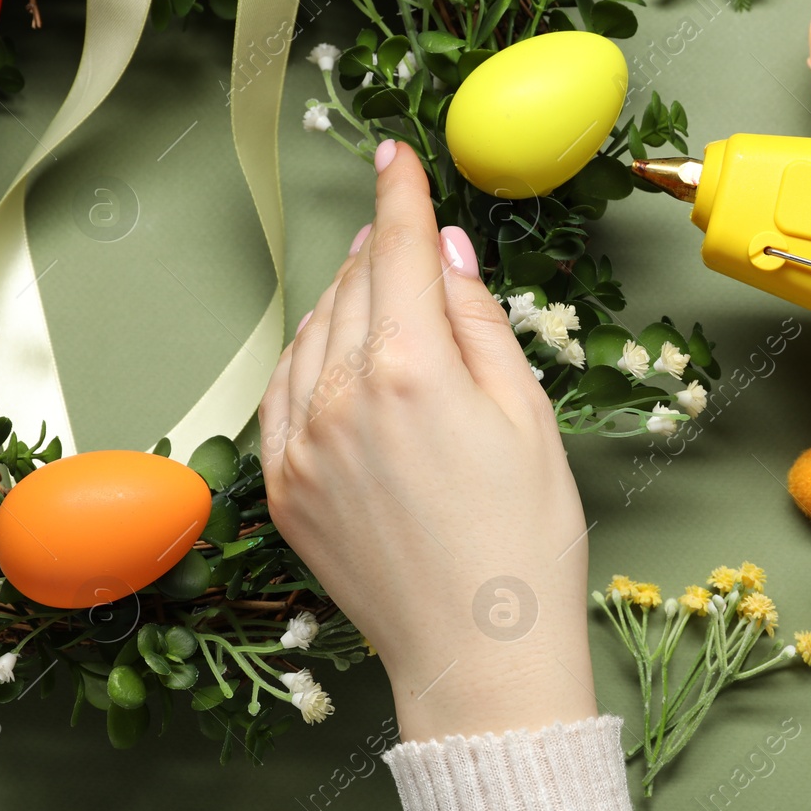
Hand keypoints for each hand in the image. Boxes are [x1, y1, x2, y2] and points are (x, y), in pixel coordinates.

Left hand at [257, 140, 595, 742]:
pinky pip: (283, 393)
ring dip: (342, 301)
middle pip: (352, 287)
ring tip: (377, 294)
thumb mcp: (528, 417)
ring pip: (311, 334)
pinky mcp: (283, 487)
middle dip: (378, 250)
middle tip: (403, 235)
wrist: (479, 655)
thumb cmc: (525, 539)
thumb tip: (446, 251)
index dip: (400, 196)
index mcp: (413, 369)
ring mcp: (301, 444)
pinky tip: (336, 358)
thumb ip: (479, 322)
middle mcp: (341, 395)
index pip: (399, 251)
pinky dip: (309, 358)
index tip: (396, 155)